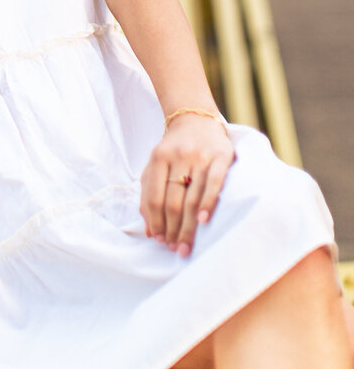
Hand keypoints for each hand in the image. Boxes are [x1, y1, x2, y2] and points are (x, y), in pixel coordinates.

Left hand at [140, 114, 235, 257]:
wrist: (196, 119)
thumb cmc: (174, 149)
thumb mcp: (155, 165)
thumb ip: (148, 194)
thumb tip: (149, 230)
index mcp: (159, 157)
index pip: (154, 197)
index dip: (156, 222)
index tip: (160, 240)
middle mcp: (179, 156)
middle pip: (173, 202)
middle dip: (173, 230)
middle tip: (175, 249)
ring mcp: (201, 156)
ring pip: (193, 198)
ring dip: (189, 227)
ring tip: (186, 246)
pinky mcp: (221, 157)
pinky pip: (215, 185)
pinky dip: (208, 205)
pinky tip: (203, 222)